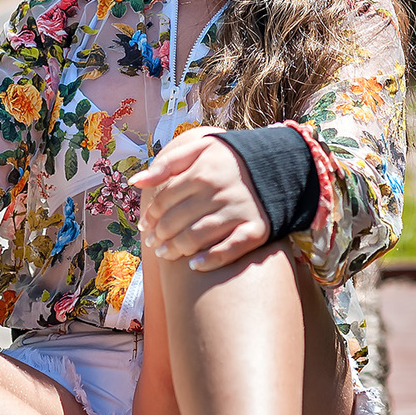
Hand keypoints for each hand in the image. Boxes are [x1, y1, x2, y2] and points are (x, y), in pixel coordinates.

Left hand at [133, 130, 269, 271]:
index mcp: (202, 171)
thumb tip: (136, 182)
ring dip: (176, 249)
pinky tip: (194, 266)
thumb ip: (168, 163)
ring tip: (166, 254)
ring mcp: (238, 211)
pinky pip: (230, 249)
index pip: (165, 199)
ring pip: (196, 237)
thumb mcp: (201, 148)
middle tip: (153, 244)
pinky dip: (210, 259)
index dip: (150, 215)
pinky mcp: (257, 229)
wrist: (280, 165)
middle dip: (159, 235)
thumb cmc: (231, 159)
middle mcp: (219, 192)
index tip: (144, 225)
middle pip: (176, 221)